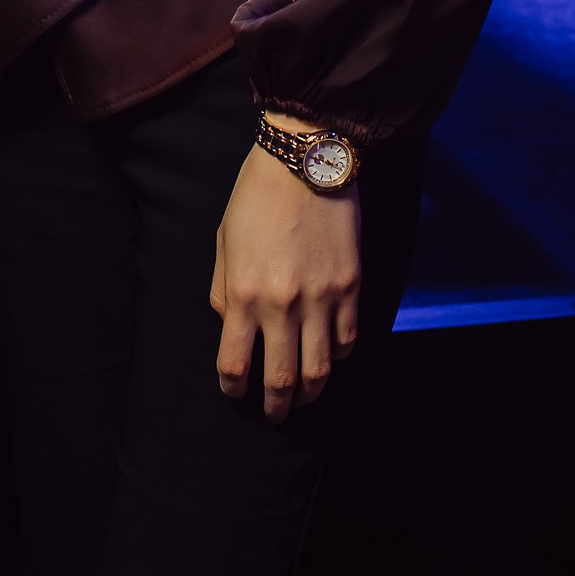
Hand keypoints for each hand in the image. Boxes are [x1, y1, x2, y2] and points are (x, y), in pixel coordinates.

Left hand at [210, 116, 359, 423]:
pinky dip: (338, 356)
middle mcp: (282, 305)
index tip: (235, 391)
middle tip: (275, 412)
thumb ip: (224, 290)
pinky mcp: (350, 288)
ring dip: (310, 392)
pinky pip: (347, 340)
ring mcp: (321, 300)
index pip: (234, 363)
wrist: (304, 163)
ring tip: (304, 397)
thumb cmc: (256, 199)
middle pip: (280, 379)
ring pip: (320, 370)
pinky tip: (329, 356)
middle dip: (276, 405)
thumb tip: (229, 324)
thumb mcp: (224, 243)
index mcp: (243, 294)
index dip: (233, 387)